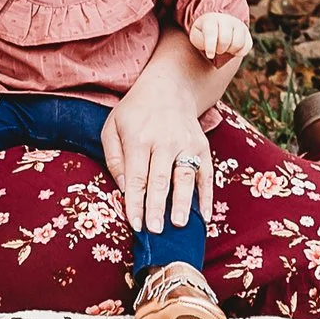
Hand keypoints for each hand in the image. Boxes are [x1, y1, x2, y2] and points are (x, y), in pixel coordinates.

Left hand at [101, 84, 213, 233]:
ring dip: (183, 203)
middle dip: (157, 207)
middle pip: (160, 179)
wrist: (168, 87)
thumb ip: (114, 158)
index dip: (135, 202)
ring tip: (180, 224)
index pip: (137, 176)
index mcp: (138, 137)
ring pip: (185, 177)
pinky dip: (206, 196)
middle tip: (155, 231)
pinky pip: (206, 174)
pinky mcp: (203, 146)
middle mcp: (165, 140)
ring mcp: (187, 143)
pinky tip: (204, 216)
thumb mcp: (112, 128)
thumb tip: (125, 190)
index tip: (135, 225)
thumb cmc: (134, 113)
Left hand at [187, 13, 251, 62]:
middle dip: (220, 49)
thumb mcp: (197, 36)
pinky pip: (247, 46)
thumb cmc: (204, 33)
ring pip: (238, 43)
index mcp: (211, 19)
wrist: (216, 24)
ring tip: (224, 49)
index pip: (211, 32)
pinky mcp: (247, 32)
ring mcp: (238, 25)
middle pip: (225, 39)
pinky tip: (232, 51)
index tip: (210, 55)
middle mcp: (226, 20)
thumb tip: (211, 49)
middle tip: (216, 50)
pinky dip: (240, 52)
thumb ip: (200, 41)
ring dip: (230, 51)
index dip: (210, 46)